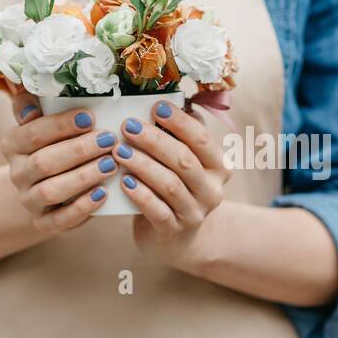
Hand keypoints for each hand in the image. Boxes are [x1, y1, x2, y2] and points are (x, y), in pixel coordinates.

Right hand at [0, 88, 118, 232]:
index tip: (90, 117)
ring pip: (51, 191)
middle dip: (79, 150)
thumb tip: (32, 104)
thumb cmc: (52, 144)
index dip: (61, 125)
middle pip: (44, 163)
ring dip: (83, 177)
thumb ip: (34, 104)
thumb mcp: (41, 120)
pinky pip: (60, 220)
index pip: (33, 133)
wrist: (44, 184)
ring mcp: (28, 200)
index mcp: (12, 144)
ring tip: (110, 165)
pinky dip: (82, 208)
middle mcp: (17, 173)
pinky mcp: (43, 222)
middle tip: (109, 140)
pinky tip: (104, 194)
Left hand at [113, 99, 229, 259]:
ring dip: (142, 164)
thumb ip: (179, 136)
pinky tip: (124, 182)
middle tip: (128, 126)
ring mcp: (195, 213)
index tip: (156, 106)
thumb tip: (166, 100)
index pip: (201, 139)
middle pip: (184, 160)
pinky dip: (140, 194)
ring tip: (119, 151)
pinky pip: (157, 210)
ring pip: (170, 184)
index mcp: (219, 166)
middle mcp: (212, 190)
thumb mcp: (184, 162)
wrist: (176, 237)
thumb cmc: (176, 188)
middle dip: (155, 140)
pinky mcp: (174, 230)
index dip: (180, 121)